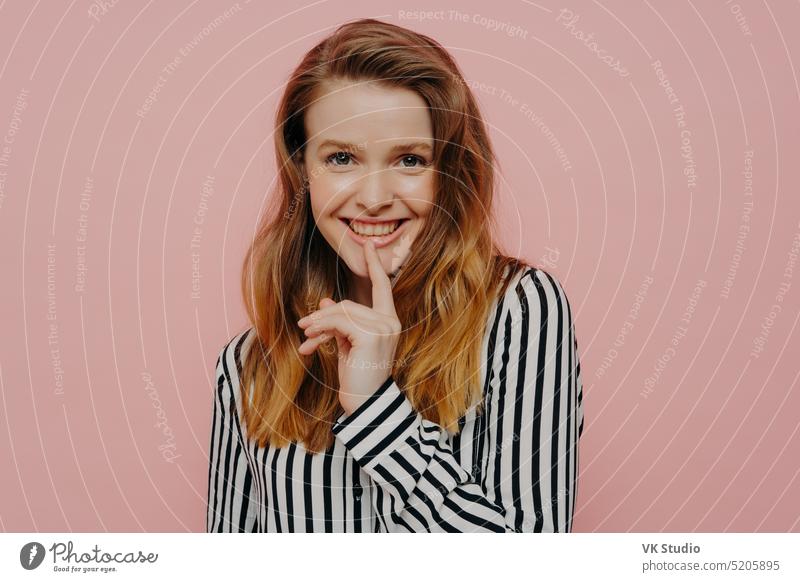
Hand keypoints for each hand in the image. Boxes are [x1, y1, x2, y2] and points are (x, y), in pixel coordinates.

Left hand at [297, 239, 401, 414]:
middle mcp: (390, 322)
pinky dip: (321, 330)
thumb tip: (324, 302)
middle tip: (304, 329)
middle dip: (323, 316)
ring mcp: (383, 328)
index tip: (367, 244)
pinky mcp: (371, 336)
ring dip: (318, 325)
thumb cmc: (357, 375)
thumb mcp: (345, 344)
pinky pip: (339, 322)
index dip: (374, 265)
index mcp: (388, 321)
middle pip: (349, 304)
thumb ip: (339, 321)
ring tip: (306, 338)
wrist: (363, 402)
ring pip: (341, 312)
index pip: (382, 286)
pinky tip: (311, 344)